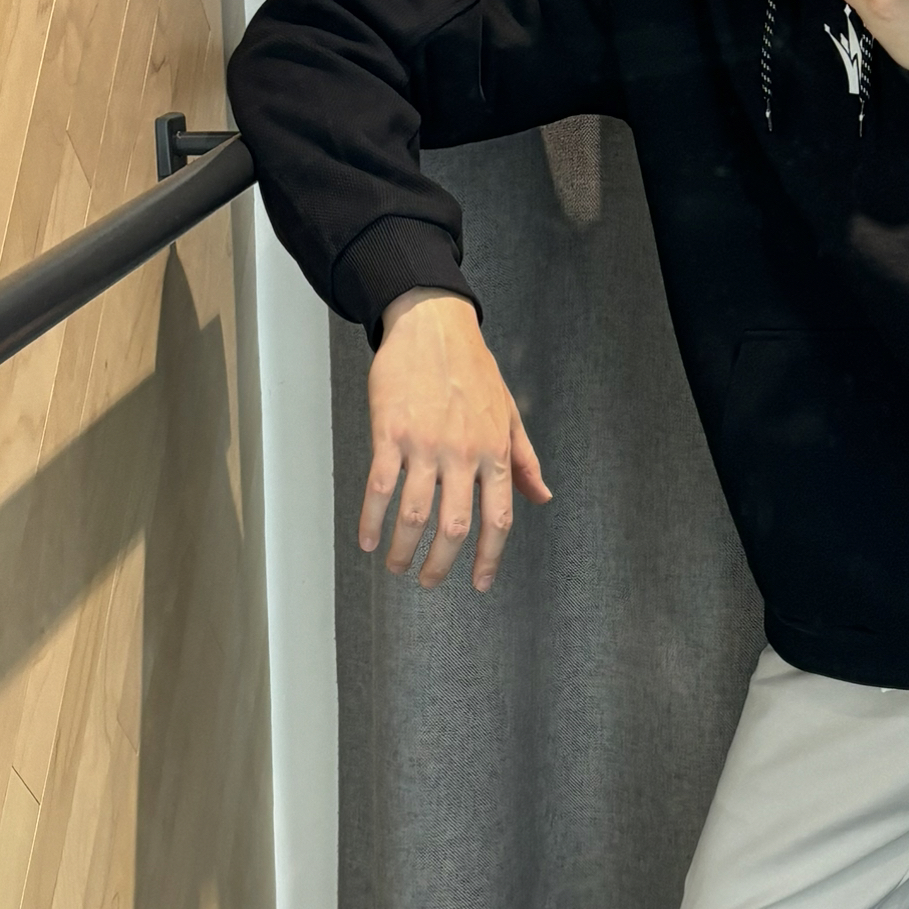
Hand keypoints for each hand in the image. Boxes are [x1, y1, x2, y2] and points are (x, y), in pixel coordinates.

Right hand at [362, 289, 550, 591]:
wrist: (432, 325)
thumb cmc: (473, 368)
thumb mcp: (509, 413)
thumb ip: (524, 460)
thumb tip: (541, 496)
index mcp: (494, 451)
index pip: (497, 518)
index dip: (489, 557)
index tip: (479, 583)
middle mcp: (462, 454)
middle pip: (454, 526)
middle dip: (440, 564)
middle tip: (428, 581)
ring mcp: (424, 445)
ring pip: (414, 514)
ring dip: (403, 549)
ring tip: (396, 564)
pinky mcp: (390, 433)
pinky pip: (378, 487)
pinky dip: (370, 519)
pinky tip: (366, 538)